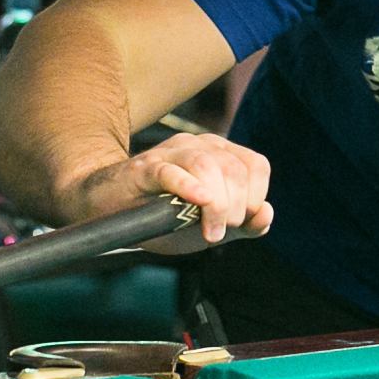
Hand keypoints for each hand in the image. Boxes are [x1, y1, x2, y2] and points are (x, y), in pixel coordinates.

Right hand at [64, 131, 272, 253]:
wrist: (111, 211)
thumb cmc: (161, 214)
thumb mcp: (210, 224)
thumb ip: (244, 224)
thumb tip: (267, 214)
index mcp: (219, 154)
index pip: (256, 165)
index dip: (256, 196)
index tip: (240, 223)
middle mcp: (198, 146)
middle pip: (233, 168)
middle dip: (235, 207)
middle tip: (218, 232)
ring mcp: (170, 154)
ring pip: (206, 165)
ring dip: (216, 204)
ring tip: (209, 232)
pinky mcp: (144, 168)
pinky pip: (170, 171)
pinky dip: (188, 185)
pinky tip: (198, 200)